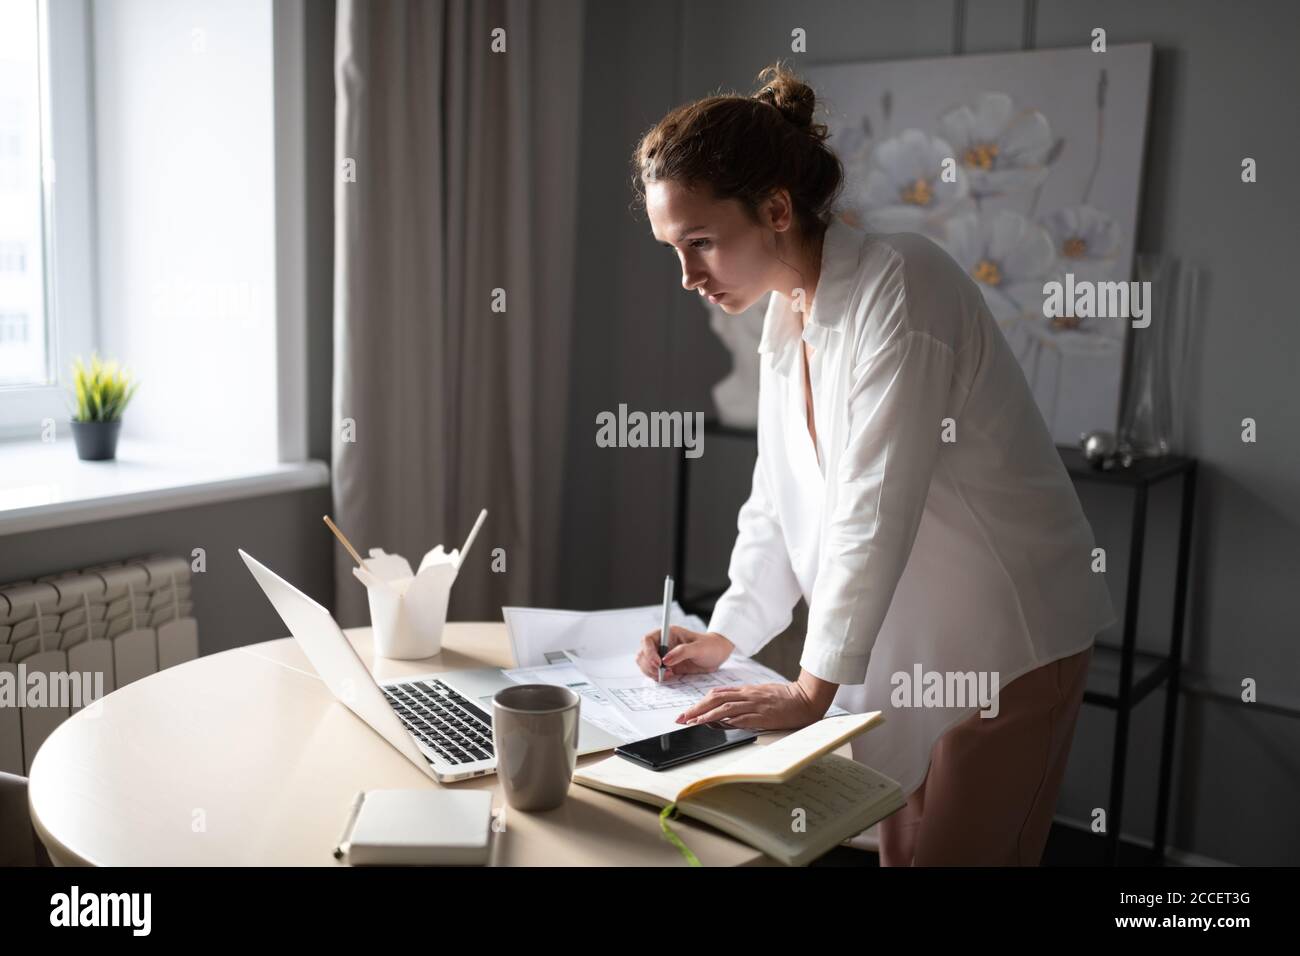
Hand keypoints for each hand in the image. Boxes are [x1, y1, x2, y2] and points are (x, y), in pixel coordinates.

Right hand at [636, 626, 733, 680]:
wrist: (717, 654)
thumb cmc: (710, 646)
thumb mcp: (699, 648)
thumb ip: (682, 652)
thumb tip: (665, 660)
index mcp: (667, 633)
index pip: (647, 640)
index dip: (648, 652)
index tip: (658, 663)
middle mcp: (662, 644)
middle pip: (642, 653)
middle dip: (648, 665)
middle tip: (661, 673)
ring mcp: (663, 655)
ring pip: (645, 664)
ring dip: (651, 672)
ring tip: (667, 675)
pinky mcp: (667, 666)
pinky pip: (653, 672)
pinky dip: (656, 677)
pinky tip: (668, 676)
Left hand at [673, 669, 839, 731]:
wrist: (804, 698)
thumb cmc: (784, 697)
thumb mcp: (761, 693)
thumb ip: (744, 698)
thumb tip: (726, 706)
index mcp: (746, 690)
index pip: (717, 694)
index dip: (700, 702)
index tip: (688, 711)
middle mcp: (747, 695)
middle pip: (715, 699)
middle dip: (696, 708)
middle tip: (681, 718)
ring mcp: (753, 705)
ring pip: (723, 707)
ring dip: (705, 714)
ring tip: (691, 721)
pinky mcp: (761, 715)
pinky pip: (739, 717)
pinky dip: (723, 720)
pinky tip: (713, 724)